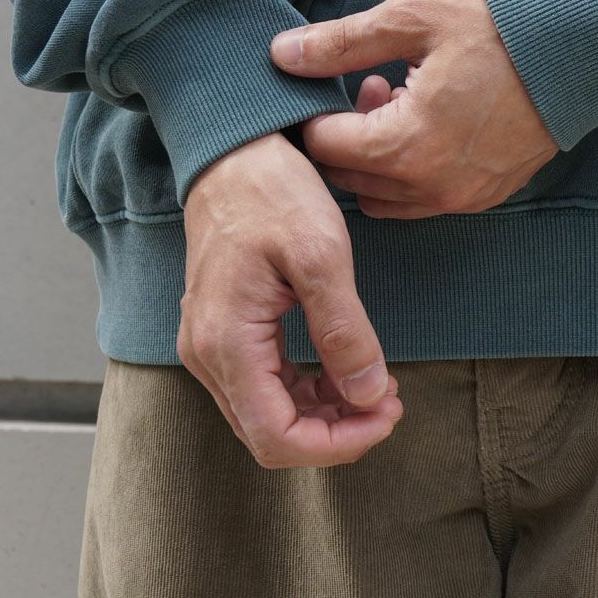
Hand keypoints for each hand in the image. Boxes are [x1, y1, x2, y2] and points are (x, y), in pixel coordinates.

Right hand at [177, 131, 402, 466]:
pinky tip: (343, 372)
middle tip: (390, 401)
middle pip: (271, 436)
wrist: (233, 152)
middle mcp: (207, 356)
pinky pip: (263, 386)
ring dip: (325, 415)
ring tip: (376, 387)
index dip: (338, 444)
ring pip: (268, 416)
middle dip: (337, 432)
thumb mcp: (320, 255)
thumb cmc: (272, 192)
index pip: (277, 437)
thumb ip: (344, 332)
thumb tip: (370, 395)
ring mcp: (209, 346)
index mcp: (226, 342)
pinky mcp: (222, 333)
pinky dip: (307, 392)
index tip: (386, 414)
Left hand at [269, 0, 559, 217]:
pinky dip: (408, 173)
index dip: (315, 114)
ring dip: (374, 161)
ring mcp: (459, 197)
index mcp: (405, 144)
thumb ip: (340, 43)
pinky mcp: (483, 197)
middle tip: (368, 87)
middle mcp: (429, 185)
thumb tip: (281, 55)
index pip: (324, 147)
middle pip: (348, 179)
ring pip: (382, 198)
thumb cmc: (495, 27)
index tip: (326, 84)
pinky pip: (422, 202)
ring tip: (398, 105)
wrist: (577, 48)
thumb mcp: (411, 18)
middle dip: (344, 137)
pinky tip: (427, 124)